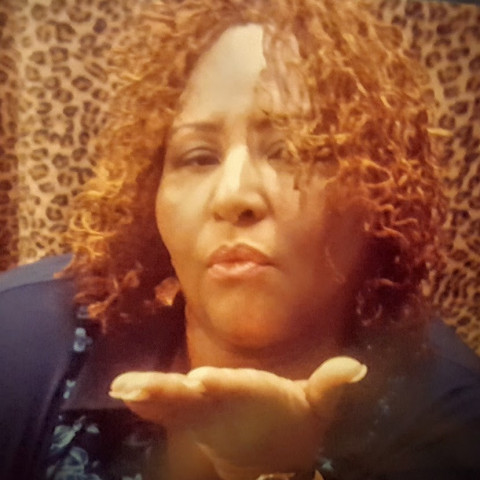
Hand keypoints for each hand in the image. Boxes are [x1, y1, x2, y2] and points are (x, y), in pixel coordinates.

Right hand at [110, 356, 366, 479]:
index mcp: (249, 386)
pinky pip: (166, 410)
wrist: (274, 437)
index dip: (218, 384)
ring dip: (148, 391)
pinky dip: (147, 403)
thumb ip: (329, 384)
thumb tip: (358, 367)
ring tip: (123, 389)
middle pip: (193, 387)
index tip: (201, 383)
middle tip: (140, 385)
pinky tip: (124, 398)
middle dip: (168, 386)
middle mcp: (221, 390)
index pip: (232, 384)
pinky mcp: (191, 418)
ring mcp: (203, 404)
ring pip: (172, 396)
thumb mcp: (314, 404)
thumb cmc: (294, 418)